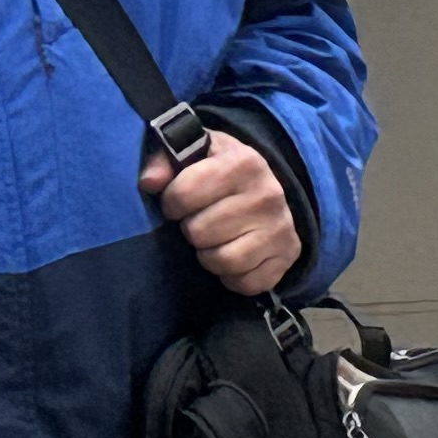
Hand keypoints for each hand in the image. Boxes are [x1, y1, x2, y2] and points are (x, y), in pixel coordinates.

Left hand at [143, 130, 300, 294]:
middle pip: (199, 232)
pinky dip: (232, 277)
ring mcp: (281, 228)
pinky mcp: (288, 256)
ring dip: (209, 255)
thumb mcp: (193, 154)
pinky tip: (234, 255)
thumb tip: (149, 182)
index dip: (172, 202)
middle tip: (201, 219)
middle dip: (192, 229)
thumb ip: (163, 160)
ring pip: (222, 260)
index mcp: (244, 161)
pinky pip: (245, 283)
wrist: (266, 189)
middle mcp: (268, 193)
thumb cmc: (220, 171)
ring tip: (215, 239)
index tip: (179, 201)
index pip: (183, 195)